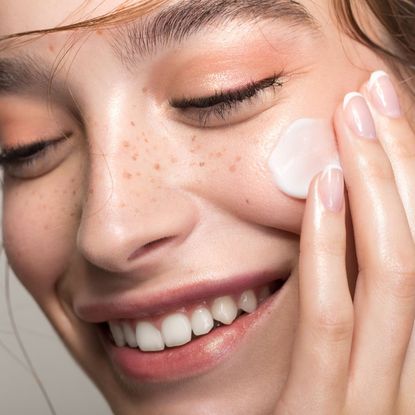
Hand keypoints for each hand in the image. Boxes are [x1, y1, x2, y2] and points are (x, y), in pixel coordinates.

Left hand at [274, 71, 414, 414]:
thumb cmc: (306, 411)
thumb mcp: (335, 348)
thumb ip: (341, 290)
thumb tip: (335, 212)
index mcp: (410, 339)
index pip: (414, 236)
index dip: (407, 170)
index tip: (384, 113)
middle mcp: (411, 358)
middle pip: (414, 238)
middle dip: (398, 160)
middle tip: (372, 95)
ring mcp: (379, 390)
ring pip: (393, 270)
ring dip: (374, 186)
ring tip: (353, 121)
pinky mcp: (330, 410)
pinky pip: (334, 319)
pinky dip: (330, 249)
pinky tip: (320, 190)